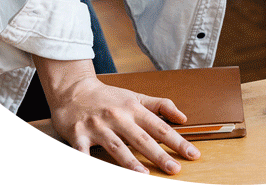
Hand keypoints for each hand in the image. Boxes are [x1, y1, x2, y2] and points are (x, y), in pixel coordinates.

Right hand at [34, 57, 200, 173]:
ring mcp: (98, 126)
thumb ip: (159, 106)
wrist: (73, 89)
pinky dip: (88, 164)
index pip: (159, 127)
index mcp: (133, 108)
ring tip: (145, 176)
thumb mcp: (135, 96)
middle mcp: (118, 117)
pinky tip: (96, 176)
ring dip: (131, 162)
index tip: (192, 153)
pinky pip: (84, 153)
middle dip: (159, 154)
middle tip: (175, 168)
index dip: (177, 141)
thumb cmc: (107, 97)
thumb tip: (183, 117)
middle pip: (142, 138)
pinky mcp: (78, 135)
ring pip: (117, 147)